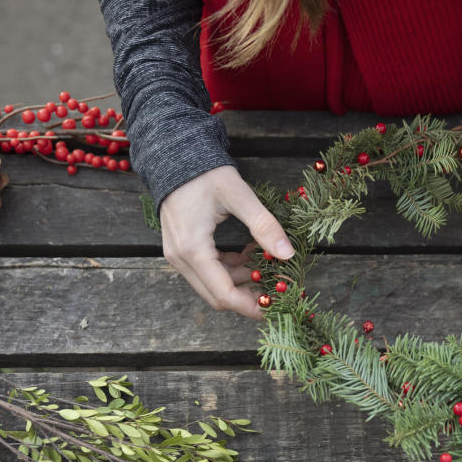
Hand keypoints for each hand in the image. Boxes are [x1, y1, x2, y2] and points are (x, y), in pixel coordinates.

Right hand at [158, 165, 293, 318]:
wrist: (173, 154)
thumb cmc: (204, 172)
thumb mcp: (239, 195)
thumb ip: (264, 225)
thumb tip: (287, 254)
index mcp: (192, 249)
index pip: (224, 294)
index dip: (251, 306)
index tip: (275, 307)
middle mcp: (180, 258)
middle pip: (217, 296)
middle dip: (248, 297)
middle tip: (276, 289)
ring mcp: (178, 255)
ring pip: (213, 285)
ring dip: (241, 280)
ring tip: (267, 264)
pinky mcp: (181, 249)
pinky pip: (208, 271)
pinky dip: (231, 268)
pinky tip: (250, 253)